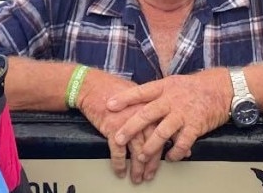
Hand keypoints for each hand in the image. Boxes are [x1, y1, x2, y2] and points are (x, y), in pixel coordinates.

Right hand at [77, 69, 160, 183]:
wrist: (90, 85)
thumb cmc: (110, 88)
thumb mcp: (134, 92)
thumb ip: (148, 106)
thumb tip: (160, 121)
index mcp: (149, 106)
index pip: (163, 130)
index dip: (168, 146)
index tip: (171, 157)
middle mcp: (142, 116)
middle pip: (152, 144)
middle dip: (152, 163)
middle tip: (151, 174)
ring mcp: (128, 123)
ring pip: (137, 151)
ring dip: (137, 167)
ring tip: (137, 177)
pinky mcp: (113, 129)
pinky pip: (118, 152)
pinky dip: (119, 164)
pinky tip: (120, 171)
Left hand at [106, 68, 232, 162]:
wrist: (221, 89)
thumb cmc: (192, 87)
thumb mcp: (171, 83)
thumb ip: (154, 94)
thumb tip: (134, 102)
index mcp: (163, 88)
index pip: (140, 92)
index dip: (123, 99)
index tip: (109, 105)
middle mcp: (170, 100)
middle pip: (146, 114)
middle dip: (130, 128)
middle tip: (118, 138)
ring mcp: (183, 113)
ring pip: (162, 132)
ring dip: (150, 146)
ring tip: (141, 156)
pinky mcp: (195, 126)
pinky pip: (183, 142)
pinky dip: (175, 152)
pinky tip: (169, 158)